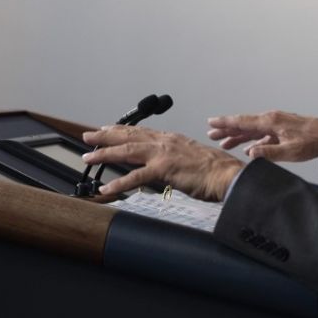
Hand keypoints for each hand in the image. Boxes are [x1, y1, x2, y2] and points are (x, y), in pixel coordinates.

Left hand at [81, 125, 242, 201]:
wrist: (229, 175)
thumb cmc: (216, 171)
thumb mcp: (192, 159)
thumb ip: (177, 160)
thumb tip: (169, 166)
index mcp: (172, 140)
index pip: (142, 132)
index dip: (122, 131)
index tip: (107, 129)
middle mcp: (166, 142)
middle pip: (129, 137)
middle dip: (106, 136)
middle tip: (88, 136)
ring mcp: (164, 154)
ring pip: (128, 152)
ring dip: (105, 154)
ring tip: (88, 158)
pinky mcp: (165, 169)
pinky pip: (137, 177)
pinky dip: (119, 182)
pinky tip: (106, 188)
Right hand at [207, 110, 317, 162]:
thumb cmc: (312, 142)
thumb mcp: (290, 151)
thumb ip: (269, 153)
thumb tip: (250, 153)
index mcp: (271, 122)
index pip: (243, 121)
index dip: (226, 123)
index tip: (211, 122)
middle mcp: (272, 120)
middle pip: (244, 124)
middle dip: (227, 129)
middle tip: (211, 134)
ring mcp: (277, 124)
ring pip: (252, 130)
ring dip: (238, 136)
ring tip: (224, 142)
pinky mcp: (282, 130)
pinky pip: (262, 135)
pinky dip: (253, 141)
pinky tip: (248, 149)